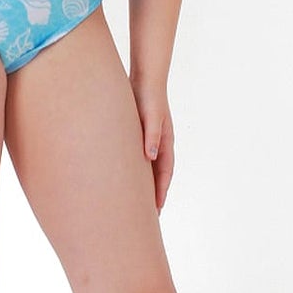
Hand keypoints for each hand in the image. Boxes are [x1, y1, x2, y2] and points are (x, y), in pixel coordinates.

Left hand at [132, 79, 174, 213]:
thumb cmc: (149, 96)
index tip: (156, 209)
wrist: (145, 77)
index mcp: (165, 142)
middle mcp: (160, 143)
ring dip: (146, 184)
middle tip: (149, 215)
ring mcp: (151, 139)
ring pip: (150, 167)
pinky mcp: (140, 133)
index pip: (165, 172)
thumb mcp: (151, 116)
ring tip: (138, 201)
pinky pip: (139, 157)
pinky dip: (137, 170)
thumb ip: (152, 135)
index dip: (161, 191)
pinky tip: (127, 176)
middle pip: (159, 174)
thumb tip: (150, 157)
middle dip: (154, 193)